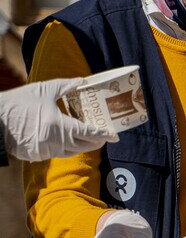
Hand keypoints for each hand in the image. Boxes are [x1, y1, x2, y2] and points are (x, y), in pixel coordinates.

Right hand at [0, 78, 118, 161]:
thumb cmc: (18, 103)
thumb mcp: (43, 90)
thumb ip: (66, 86)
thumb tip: (83, 81)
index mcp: (57, 125)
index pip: (87, 133)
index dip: (103, 135)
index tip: (114, 136)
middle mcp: (52, 141)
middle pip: (82, 146)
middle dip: (95, 142)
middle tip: (104, 136)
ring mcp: (43, 151)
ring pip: (70, 152)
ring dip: (81, 146)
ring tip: (89, 137)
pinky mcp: (36, 155)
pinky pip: (57, 153)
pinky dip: (66, 148)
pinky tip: (69, 140)